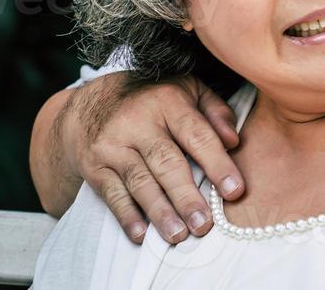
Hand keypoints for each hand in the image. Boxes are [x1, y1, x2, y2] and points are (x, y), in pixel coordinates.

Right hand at [60, 72, 243, 243]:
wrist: (90, 101)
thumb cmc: (151, 98)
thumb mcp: (187, 89)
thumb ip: (215, 111)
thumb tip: (234, 141)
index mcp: (168, 102)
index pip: (197, 135)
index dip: (217, 163)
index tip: (234, 191)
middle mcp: (139, 123)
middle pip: (166, 163)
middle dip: (186, 197)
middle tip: (204, 225)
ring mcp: (114, 145)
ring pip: (140, 182)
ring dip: (160, 212)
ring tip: (178, 235)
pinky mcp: (95, 166)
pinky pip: (111, 193)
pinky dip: (126, 215)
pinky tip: (140, 234)